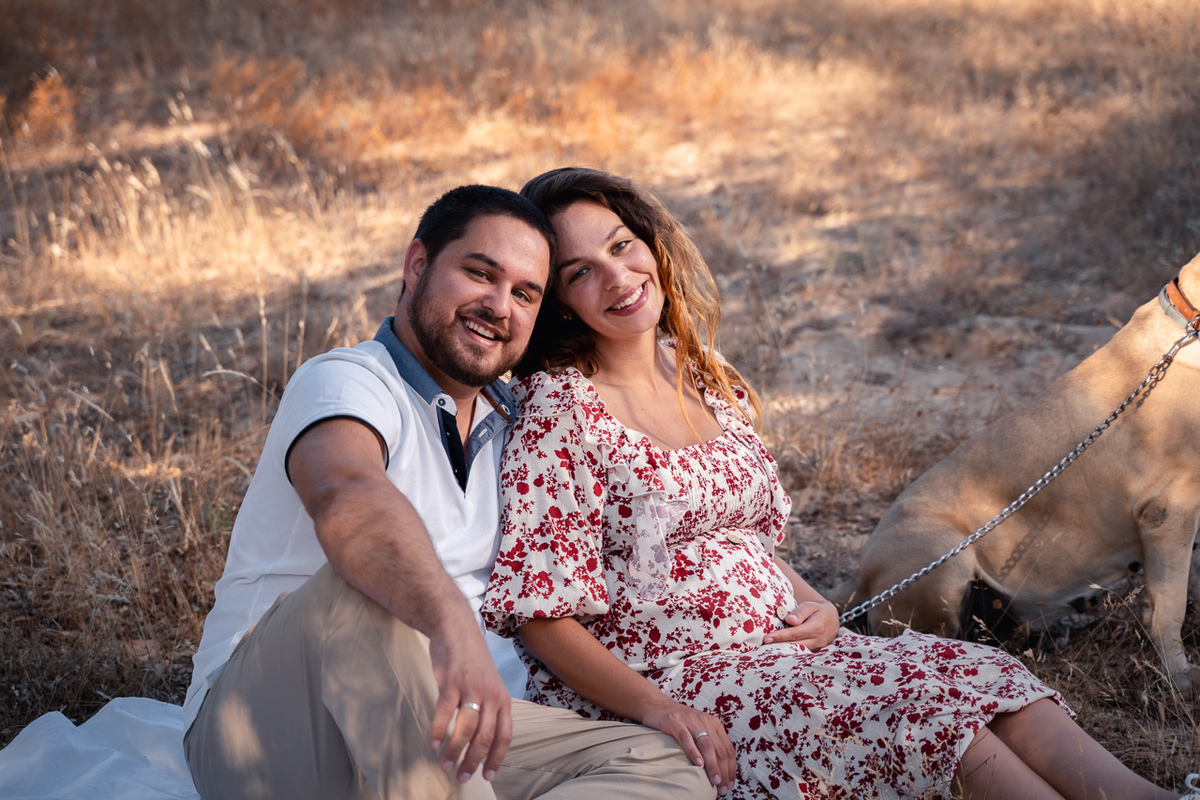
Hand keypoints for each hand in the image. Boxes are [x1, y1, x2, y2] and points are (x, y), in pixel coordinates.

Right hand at [427, 626, 512, 783]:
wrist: (457, 629)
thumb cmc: (472, 661)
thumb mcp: (490, 685)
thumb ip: (490, 710)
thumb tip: (484, 742)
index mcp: (502, 699)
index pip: (504, 736)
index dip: (496, 758)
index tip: (487, 776)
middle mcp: (490, 695)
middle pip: (484, 737)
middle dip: (473, 762)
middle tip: (461, 777)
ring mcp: (471, 688)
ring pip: (465, 729)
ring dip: (453, 751)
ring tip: (445, 764)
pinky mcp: (451, 682)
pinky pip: (445, 712)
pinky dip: (438, 730)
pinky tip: (433, 743)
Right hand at [641, 699, 737, 795]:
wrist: (656, 705)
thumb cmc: (679, 723)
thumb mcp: (698, 730)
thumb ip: (709, 744)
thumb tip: (719, 770)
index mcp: (714, 724)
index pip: (727, 748)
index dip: (731, 768)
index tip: (729, 784)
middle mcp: (705, 721)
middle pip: (719, 749)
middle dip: (724, 771)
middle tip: (722, 788)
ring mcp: (690, 721)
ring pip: (706, 744)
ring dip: (712, 764)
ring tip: (715, 780)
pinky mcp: (675, 722)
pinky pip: (686, 737)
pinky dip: (693, 751)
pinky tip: (698, 763)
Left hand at [763, 599, 838, 650]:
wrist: (831, 619)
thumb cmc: (818, 610)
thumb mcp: (811, 605)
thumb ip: (800, 612)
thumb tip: (790, 620)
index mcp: (817, 627)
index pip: (796, 633)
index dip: (781, 636)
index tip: (768, 638)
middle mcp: (818, 640)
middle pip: (795, 645)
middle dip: (779, 645)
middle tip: (763, 645)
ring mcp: (817, 648)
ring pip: (798, 652)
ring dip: (783, 650)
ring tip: (768, 649)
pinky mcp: (814, 652)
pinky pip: (801, 654)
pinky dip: (790, 653)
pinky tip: (778, 651)